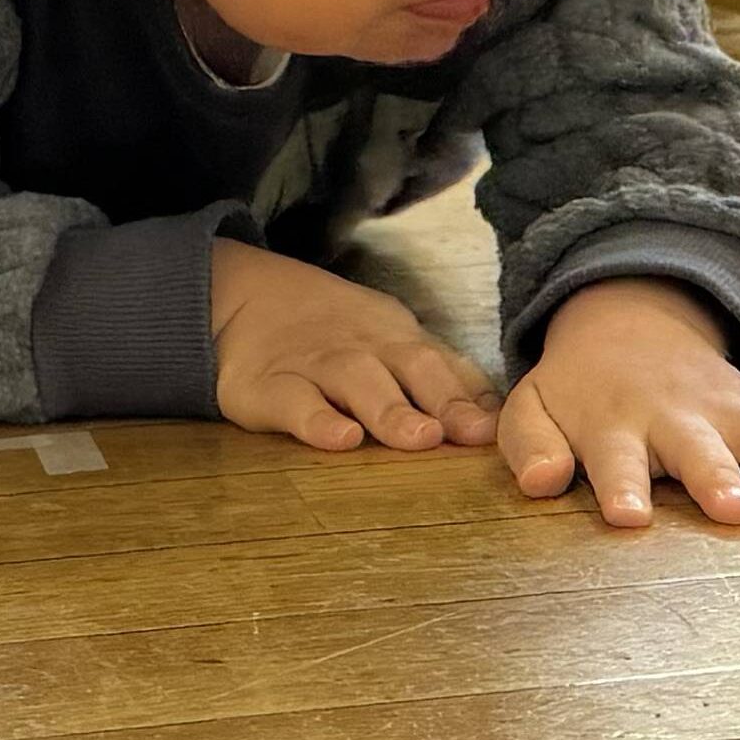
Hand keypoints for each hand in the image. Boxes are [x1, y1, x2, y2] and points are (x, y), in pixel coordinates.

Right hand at [212, 236, 497, 453]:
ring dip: (391, 411)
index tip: (498, 429)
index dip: (471, 397)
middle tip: (470, 435)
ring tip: (420, 438)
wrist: (240, 300)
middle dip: (443, 401)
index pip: (442, 365)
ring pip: (357, 383)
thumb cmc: (333, 335)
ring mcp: (315, 366)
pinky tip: (341, 439)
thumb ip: (440, 378)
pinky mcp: (267, 387)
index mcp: (397, 340)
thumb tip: (495, 415)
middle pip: (410, 369)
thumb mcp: (389, 342)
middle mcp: (363, 350)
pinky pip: (294, 402)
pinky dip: (317, 420)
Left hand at [499, 278, 739, 532]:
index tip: (629, 517)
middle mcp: (674, 417)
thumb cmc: (579, 387)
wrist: (629, 318)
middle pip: (698, 452)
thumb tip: (541, 484)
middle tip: (737, 510)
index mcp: (613, 424)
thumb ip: (530, 445)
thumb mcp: (535, 405)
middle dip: (718, 479)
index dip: (621, 487)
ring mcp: (723, 411)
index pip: (614, 460)